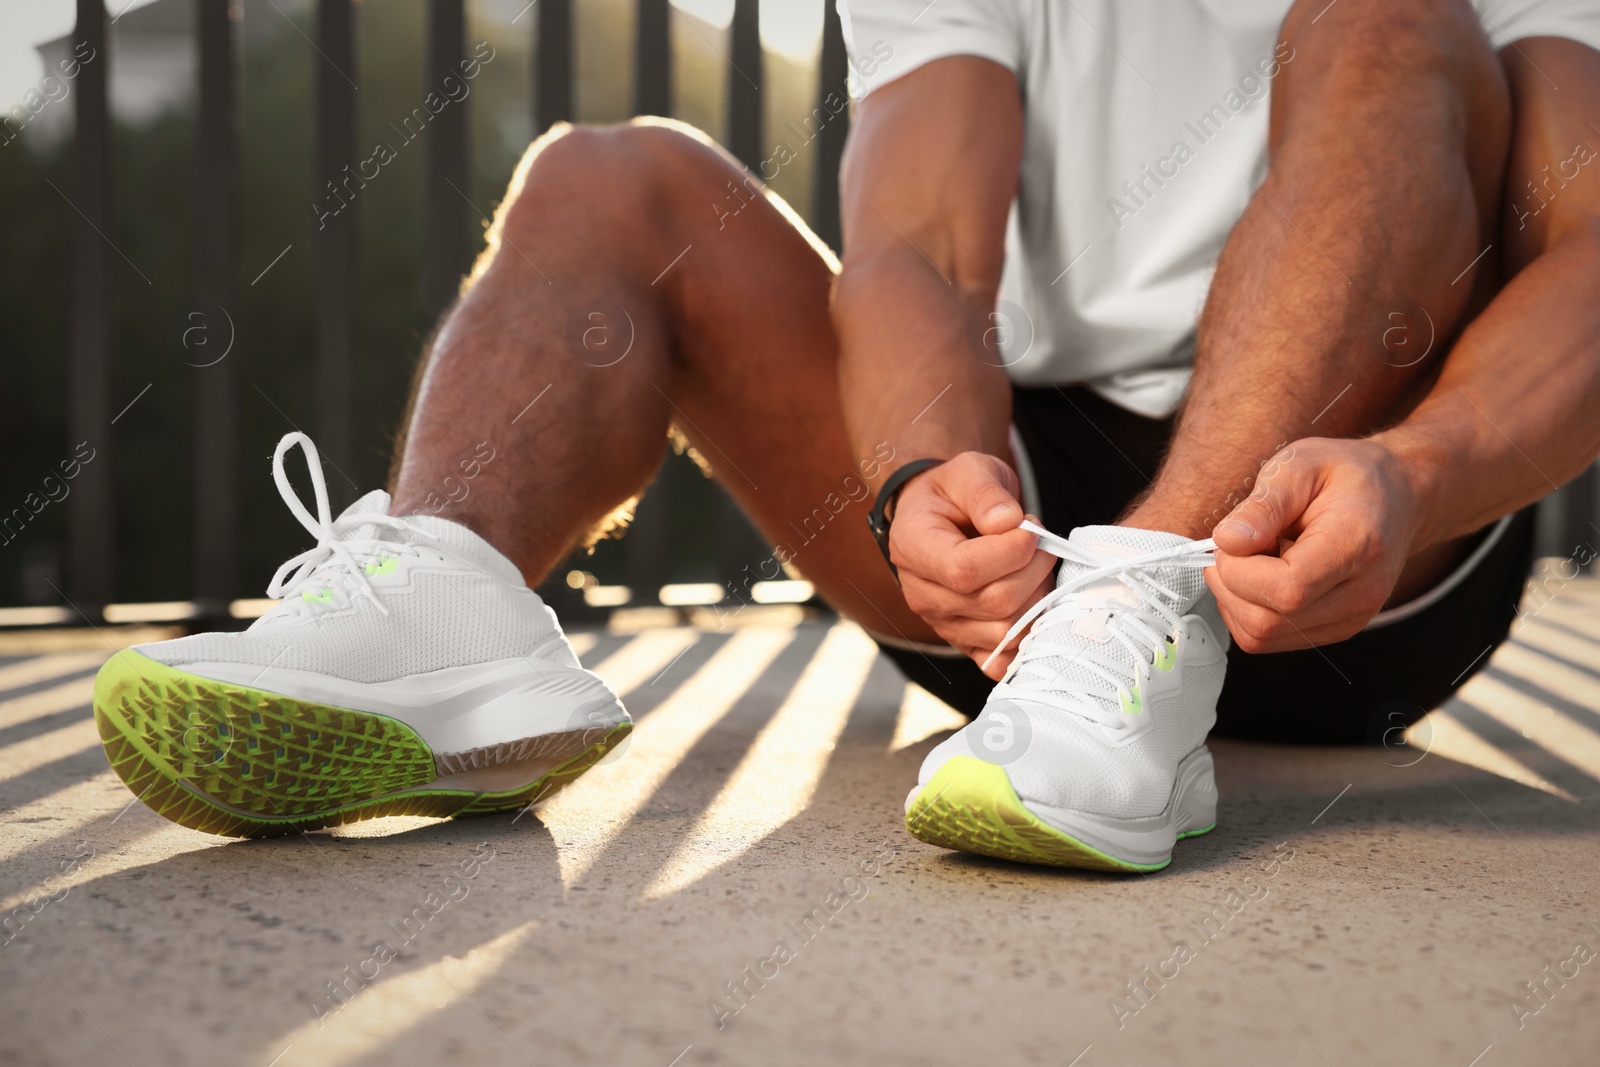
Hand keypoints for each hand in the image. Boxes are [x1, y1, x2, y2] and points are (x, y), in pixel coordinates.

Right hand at [888, 452, 1056, 677]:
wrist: (944, 516)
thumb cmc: (955, 492)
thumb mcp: (969, 471)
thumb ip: (985, 492)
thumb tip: (1009, 523)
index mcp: (912, 547)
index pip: (964, 570)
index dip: (1010, 553)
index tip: (1028, 528)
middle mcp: (921, 594)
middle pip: (995, 602)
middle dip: (1034, 568)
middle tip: (1038, 540)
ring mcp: (943, 625)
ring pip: (1009, 630)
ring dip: (1039, 595)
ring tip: (1033, 564)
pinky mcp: (966, 644)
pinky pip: (1005, 661)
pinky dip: (1030, 635)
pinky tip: (1032, 598)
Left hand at [1207, 437, 1421, 653]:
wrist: (1398, 496)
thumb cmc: (1348, 476)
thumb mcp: (1301, 464)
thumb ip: (1264, 505)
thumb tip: (1227, 541)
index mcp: (1356, 546)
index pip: (1287, 590)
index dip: (1240, 571)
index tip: (1231, 540)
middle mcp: (1360, 594)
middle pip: (1267, 624)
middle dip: (1229, 586)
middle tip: (1233, 548)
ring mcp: (1350, 619)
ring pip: (1262, 638)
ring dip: (1235, 599)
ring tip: (1253, 559)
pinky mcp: (1335, 629)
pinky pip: (1270, 638)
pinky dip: (1249, 609)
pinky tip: (1264, 575)